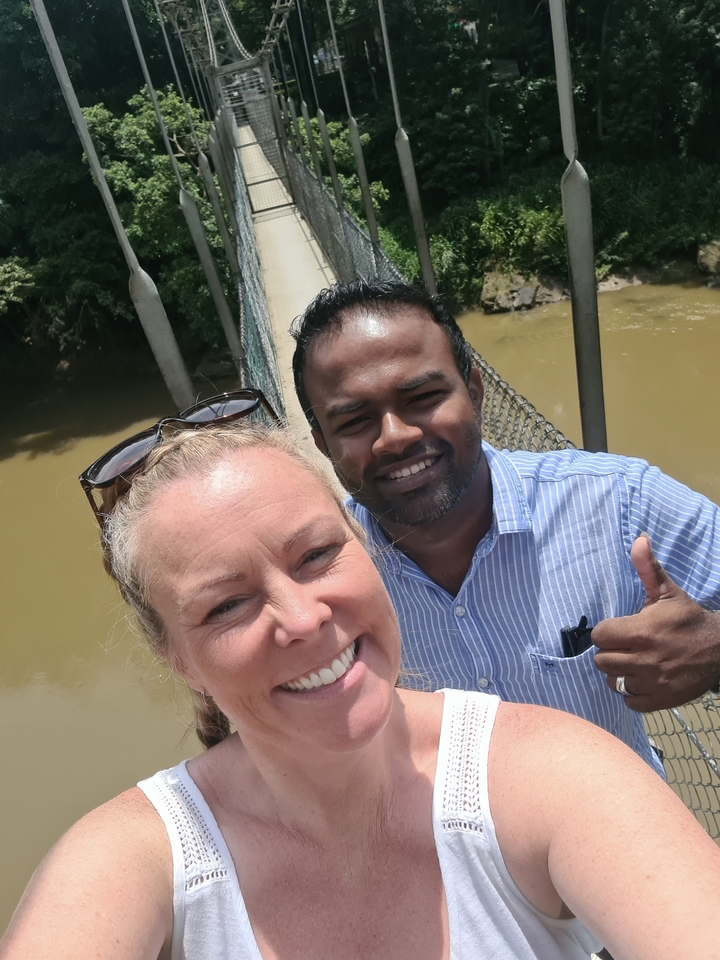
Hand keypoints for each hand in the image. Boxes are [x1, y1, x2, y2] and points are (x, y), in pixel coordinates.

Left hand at [592, 535, 719, 710]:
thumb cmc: (687, 618)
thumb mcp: (668, 591)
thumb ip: (648, 568)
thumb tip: (639, 539)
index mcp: (642, 631)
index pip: (600, 637)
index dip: (607, 632)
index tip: (619, 630)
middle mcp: (644, 658)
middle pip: (602, 661)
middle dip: (610, 652)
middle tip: (626, 646)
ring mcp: (652, 682)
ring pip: (613, 681)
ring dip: (620, 673)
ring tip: (633, 662)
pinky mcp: (660, 699)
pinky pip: (630, 700)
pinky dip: (632, 692)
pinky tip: (642, 678)